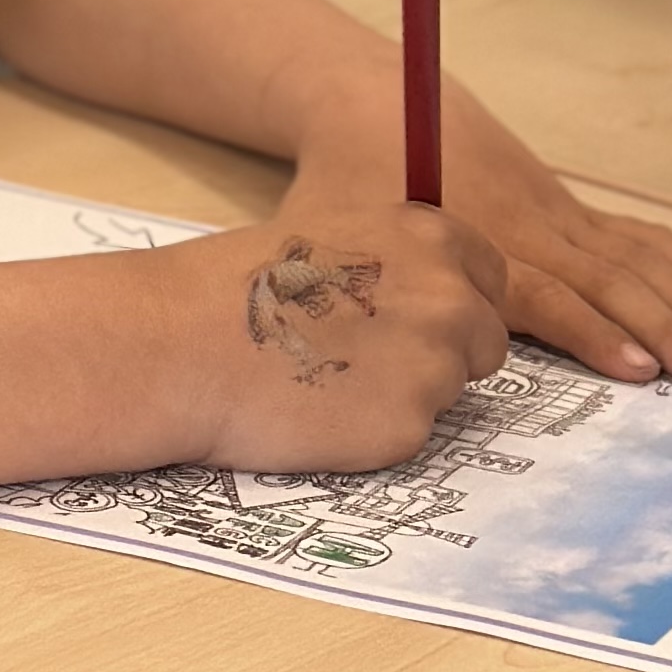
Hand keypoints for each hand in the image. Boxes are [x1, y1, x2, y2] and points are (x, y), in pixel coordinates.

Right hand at [192, 204, 511, 477]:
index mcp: (428, 236)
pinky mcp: (408, 427)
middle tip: (368, 362)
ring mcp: (434, 365)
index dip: (456, 302)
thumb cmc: (236, 288)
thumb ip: (393, 265)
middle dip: (442, 356)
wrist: (180, 344)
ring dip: (403, 394)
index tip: (421, 320)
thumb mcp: (329, 238)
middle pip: (485, 341)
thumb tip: (424, 300)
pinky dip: (372, 432)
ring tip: (326, 381)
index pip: (490, 277)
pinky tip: (318, 412)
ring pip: (448, 392)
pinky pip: (408, 434)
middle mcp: (448, 296)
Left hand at [292, 93, 671, 389]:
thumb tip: (369, 358)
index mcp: (476, 238)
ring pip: (634, 259)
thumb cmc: (350, 182)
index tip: (638, 369)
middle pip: (610, 281)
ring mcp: (555, 212)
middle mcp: (528, 224)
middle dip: (668, 327)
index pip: (546, 293)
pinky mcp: (566, 206)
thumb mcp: (342, 238)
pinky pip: (633, 238)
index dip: (592, 331)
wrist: (379, 100)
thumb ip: (362, 293)